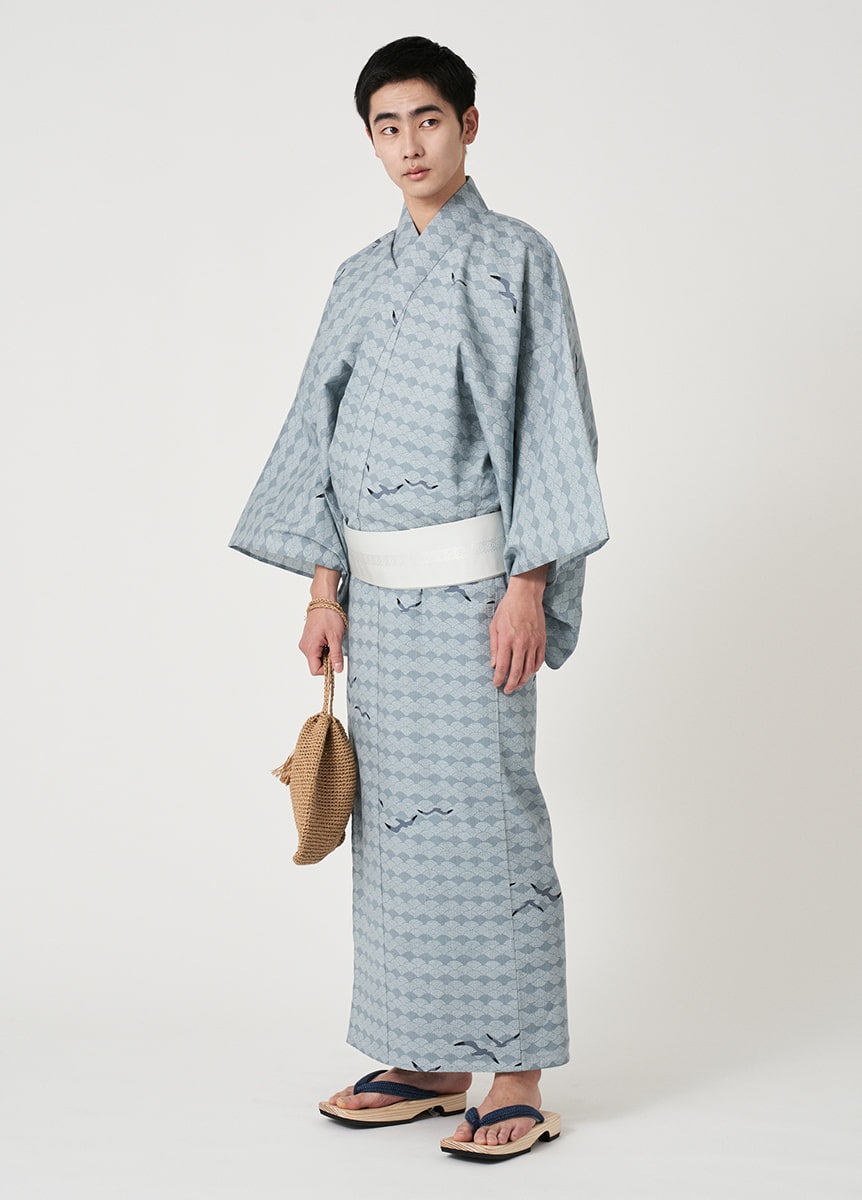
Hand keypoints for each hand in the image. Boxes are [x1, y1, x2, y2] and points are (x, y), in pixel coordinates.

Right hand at [298, 609, 344, 674]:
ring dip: (326, 653)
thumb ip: (336, 655)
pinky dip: (323, 648)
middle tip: (334, 646)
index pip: (315, 670)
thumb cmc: (328, 616)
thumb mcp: (336, 637)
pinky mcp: (308, 640)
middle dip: (327, 659)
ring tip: (331, 640)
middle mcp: (304, 647)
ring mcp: (305, 643)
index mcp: (310, 648)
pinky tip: (327, 638)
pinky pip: (316, 650)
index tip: (336, 660)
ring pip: (316, 657)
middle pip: (316, 664)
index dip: (327, 669)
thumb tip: (338, 669)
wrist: (323, 601)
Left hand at [489, 578, 545, 693]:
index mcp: (507, 639)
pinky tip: (529, 673)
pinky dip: (534, 669)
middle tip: (507, 690)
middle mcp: (521, 643)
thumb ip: (494, 647)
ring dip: (523, 680)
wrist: (525, 596)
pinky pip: (539, 660)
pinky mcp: (542, 640)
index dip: (499, 678)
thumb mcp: (494, 626)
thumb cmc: (508, 609)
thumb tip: (494, 664)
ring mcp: (533, 642)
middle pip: (517, 671)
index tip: (496, 684)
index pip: (503, 666)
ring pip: (530, 669)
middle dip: (511, 684)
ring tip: (517, 685)